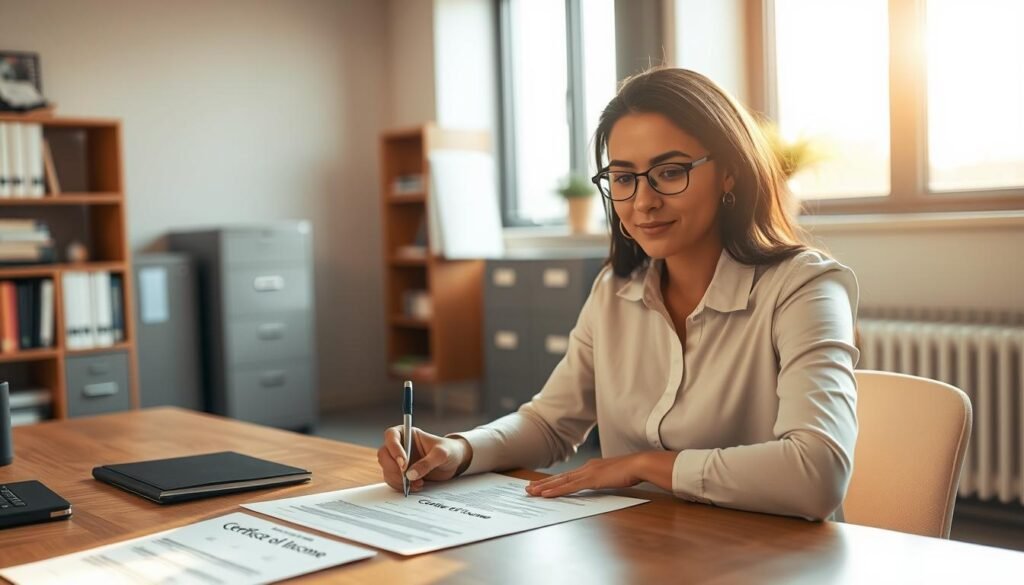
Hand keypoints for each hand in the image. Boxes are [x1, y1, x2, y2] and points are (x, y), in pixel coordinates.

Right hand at [377, 426, 471, 492]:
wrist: (455, 463)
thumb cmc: (449, 451)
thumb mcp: (442, 454)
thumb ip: (427, 462)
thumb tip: (410, 474)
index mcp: (407, 433)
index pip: (391, 435)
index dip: (394, 449)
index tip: (404, 463)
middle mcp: (400, 446)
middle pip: (384, 454)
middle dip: (393, 468)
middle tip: (407, 478)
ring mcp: (398, 460)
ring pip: (386, 469)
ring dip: (398, 480)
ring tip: (417, 484)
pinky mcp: (401, 473)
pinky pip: (393, 480)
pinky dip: (401, 486)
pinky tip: (416, 486)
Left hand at [525, 453, 649, 497]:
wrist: (640, 464)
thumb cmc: (632, 471)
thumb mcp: (616, 477)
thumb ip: (606, 480)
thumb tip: (603, 484)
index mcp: (592, 468)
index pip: (569, 476)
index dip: (554, 481)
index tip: (542, 485)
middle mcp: (587, 468)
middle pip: (560, 477)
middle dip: (543, 483)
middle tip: (528, 488)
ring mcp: (588, 473)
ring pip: (561, 482)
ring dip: (544, 487)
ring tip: (531, 491)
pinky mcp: (591, 480)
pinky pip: (569, 487)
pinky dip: (556, 491)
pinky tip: (545, 494)